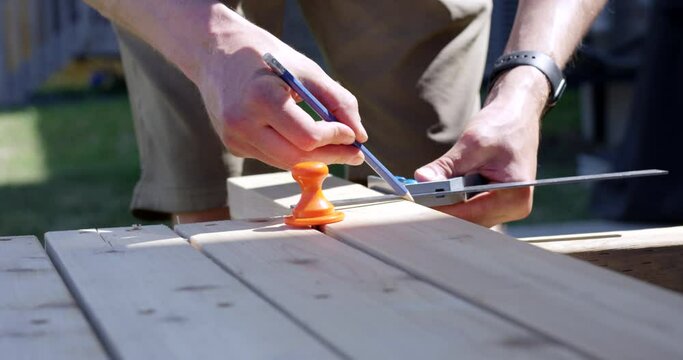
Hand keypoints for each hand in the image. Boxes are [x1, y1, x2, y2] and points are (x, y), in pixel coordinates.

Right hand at [196, 14, 366, 168]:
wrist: (215, 52)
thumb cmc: (264, 56)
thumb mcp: (306, 69)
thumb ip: (338, 101)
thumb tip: (360, 135)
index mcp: (261, 98)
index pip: (307, 136)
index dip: (335, 139)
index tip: (353, 136)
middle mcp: (242, 123)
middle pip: (297, 158)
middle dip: (331, 156)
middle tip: (355, 153)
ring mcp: (234, 138)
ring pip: (286, 162)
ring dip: (314, 157)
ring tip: (335, 145)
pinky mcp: (233, 146)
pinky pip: (273, 157)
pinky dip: (293, 151)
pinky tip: (301, 138)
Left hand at [414, 67, 547, 226]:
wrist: (517, 116)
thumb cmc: (502, 126)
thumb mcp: (472, 143)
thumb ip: (446, 166)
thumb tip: (421, 180)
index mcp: (515, 195)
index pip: (472, 214)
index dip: (443, 210)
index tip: (417, 206)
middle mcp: (514, 207)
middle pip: (470, 221)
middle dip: (442, 210)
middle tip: (414, 200)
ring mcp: (506, 209)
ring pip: (468, 219)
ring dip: (447, 208)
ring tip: (424, 196)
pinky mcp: (496, 204)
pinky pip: (471, 211)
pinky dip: (454, 203)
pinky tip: (438, 193)